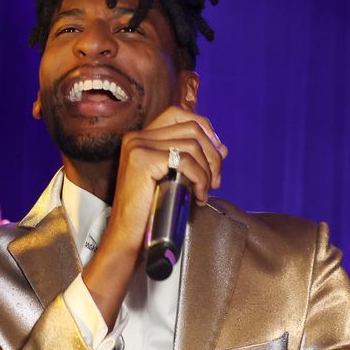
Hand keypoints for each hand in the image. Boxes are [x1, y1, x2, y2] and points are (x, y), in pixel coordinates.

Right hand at [81, 106, 227, 324]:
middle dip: (212, 154)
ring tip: (205, 192)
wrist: (127, 236)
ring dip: (208, 170)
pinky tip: (198, 196)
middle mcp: (137, 136)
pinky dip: (200, 179)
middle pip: (191, 128)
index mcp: (140, 137)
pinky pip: (187, 162)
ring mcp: (138, 146)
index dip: (204, 128)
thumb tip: (223, 149)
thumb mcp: (172, 178)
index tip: (217, 153)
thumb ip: (192, 160)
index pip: (179, 114)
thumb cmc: (149, 211)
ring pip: (192, 145)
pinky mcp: (144, 160)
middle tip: (217, 181)